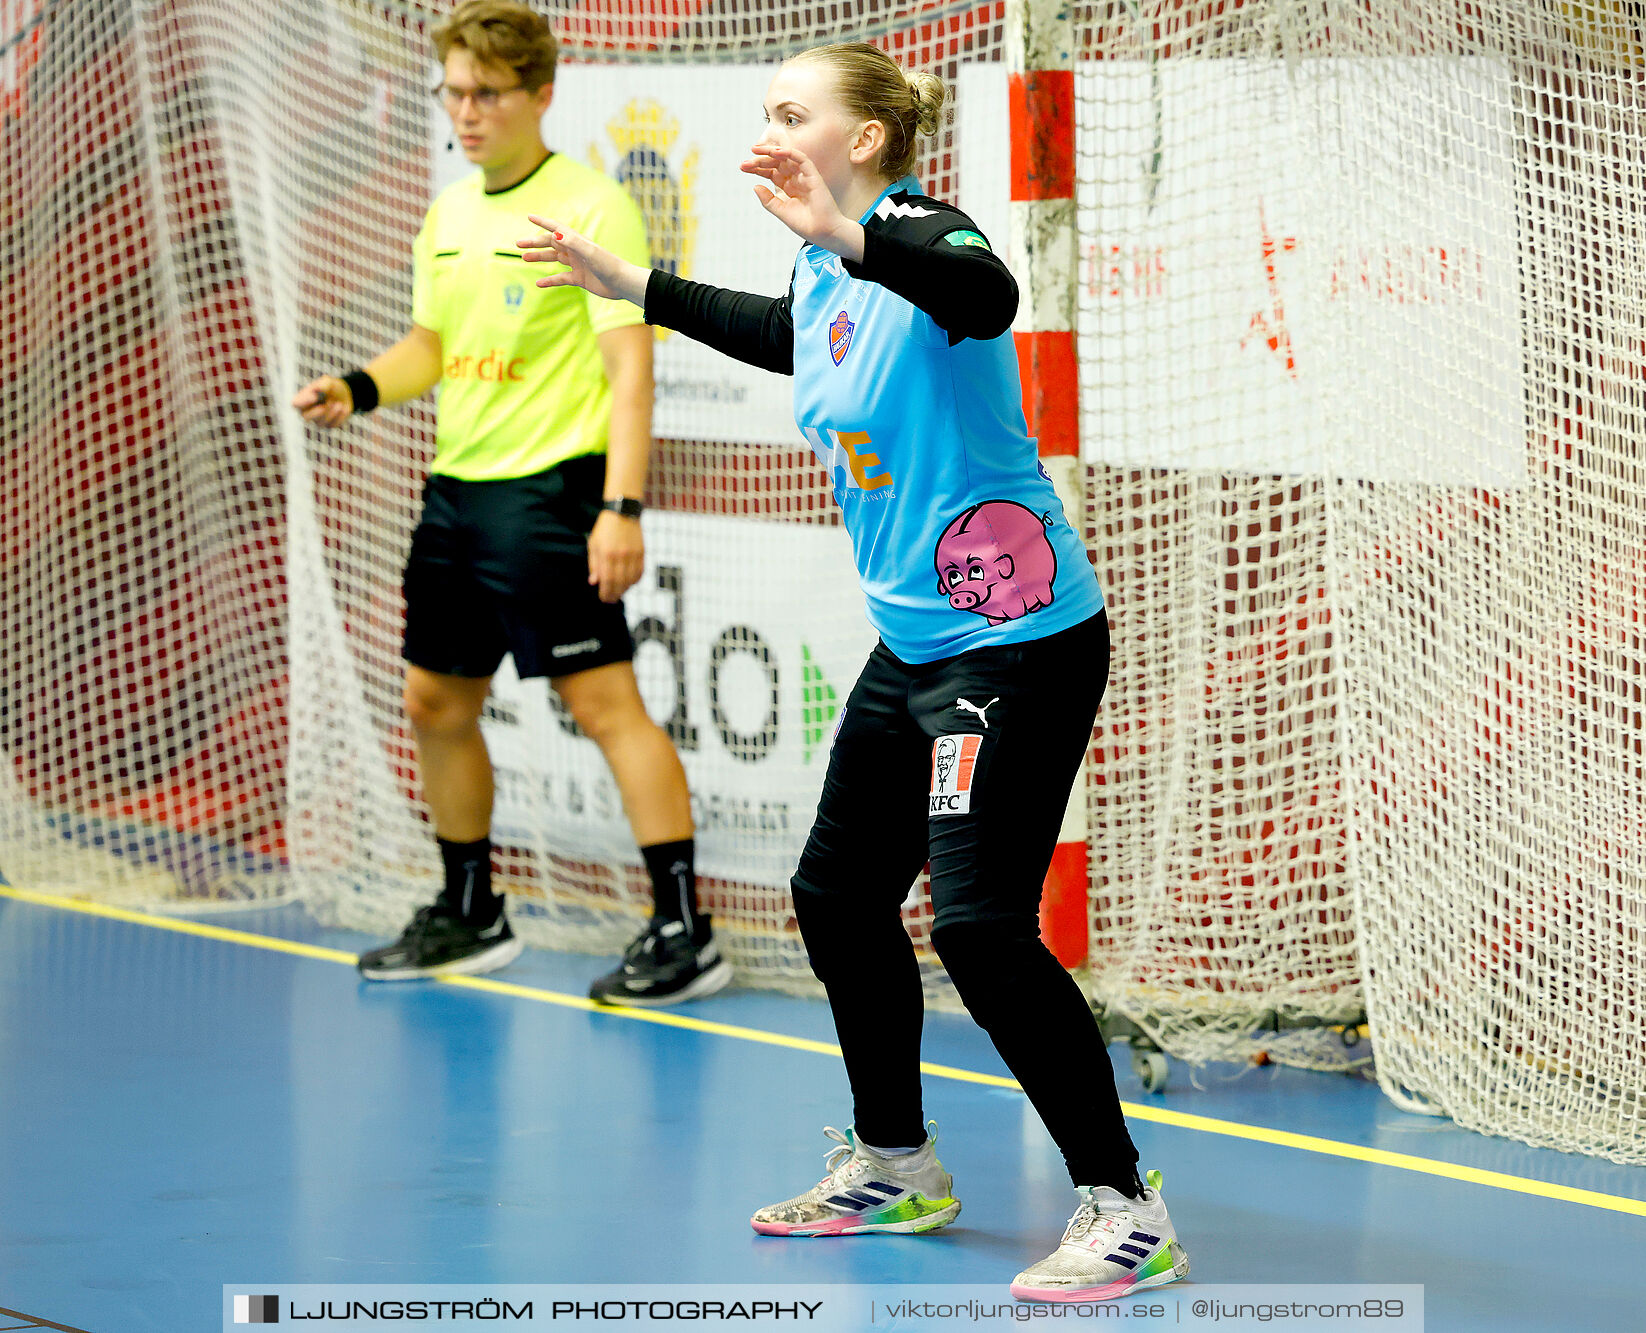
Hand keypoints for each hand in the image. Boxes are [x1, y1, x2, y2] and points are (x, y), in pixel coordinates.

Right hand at [292, 376, 351, 427]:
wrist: (344, 394)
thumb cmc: (331, 387)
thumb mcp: (328, 382)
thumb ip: (323, 384)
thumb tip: (319, 389)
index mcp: (302, 399)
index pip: (295, 403)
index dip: (304, 401)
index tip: (315, 396)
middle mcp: (307, 412)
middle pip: (306, 417)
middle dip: (316, 412)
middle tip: (324, 406)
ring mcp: (317, 420)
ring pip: (320, 423)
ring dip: (331, 413)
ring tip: (339, 404)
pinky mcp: (329, 425)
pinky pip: (333, 424)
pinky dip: (340, 416)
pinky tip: (343, 408)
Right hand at [519, 215, 648, 304]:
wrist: (622, 284)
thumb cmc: (609, 265)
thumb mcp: (590, 252)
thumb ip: (573, 242)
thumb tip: (554, 234)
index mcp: (577, 241)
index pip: (556, 228)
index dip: (543, 222)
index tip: (529, 216)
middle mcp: (576, 250)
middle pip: (551, 243)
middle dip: (534, 242)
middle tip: (517, 244)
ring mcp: (577, 264)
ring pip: (554, 259)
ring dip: (539, 258)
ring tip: (523, 258)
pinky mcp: (579, 278)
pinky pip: (561, 278)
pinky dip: (550, 280)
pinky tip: (539, 283)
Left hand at [586, 509, 643, 603]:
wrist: (623, 513)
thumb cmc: (605, 529)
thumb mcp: (594, 544)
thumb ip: (594, 564)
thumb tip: (594, 582)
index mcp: (606, 554)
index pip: (607, 580)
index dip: (606, 592)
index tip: (603, 598)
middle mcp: (621, 556)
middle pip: (619, 583)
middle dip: (614, 594)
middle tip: (611, 600)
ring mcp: (633, 555)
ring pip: (631, 580)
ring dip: (625, 589)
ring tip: (619, 593)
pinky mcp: (642, 552)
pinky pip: (640, 572)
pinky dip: (635, 581)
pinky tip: (629, 583)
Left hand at [739, 144, 862, 258]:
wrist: (823, 232)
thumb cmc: (806, 224)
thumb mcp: (781, 211)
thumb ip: (768, 200)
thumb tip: (755, 186)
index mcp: (788, 188)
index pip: (771, 172)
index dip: (757, 168)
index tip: (743, 167)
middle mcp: (795, 179)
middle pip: (776, 164)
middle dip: (760, 160)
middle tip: (745, 162)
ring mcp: (804, 176)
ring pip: (786, 158)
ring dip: (771, 152)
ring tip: (756, 151)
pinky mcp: (813, 175)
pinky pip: (801, 159)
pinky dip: (789, 153)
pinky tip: (775, 152)